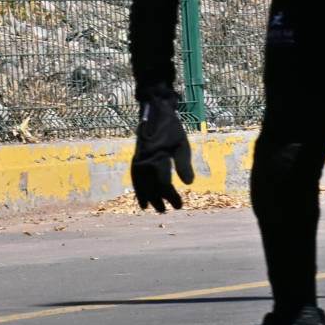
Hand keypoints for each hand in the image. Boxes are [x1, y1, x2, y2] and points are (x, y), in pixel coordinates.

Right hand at [131, 93, 193, 212]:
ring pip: (140, 183)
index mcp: (158, 159)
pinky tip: (140, 194)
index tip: (179, 206)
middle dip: (157, 200)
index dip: (171, 197)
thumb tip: (189, 184)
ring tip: (149, 207)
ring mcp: (138, 160)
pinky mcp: (136, 158)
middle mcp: (145, 162)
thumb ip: (184, 165)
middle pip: (151, 187)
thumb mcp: (182, 145)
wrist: (154, 112)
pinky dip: (137, 187)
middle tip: (164, 211)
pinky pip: (135, 177)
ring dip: (145, 196)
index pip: (164, 184)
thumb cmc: (171, 128)